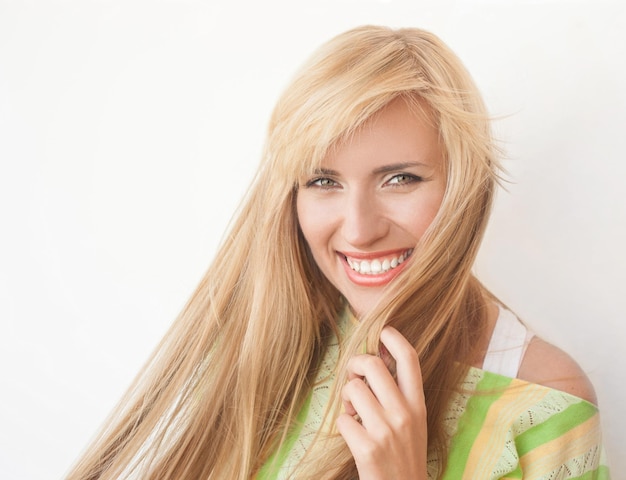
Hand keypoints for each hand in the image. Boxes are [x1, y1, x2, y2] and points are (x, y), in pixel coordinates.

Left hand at [336, 326, 426, 479]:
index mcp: (418, 404)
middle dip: (355, 364)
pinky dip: (343, 425)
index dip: (394, 337)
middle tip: (353, 377)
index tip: (382, 332)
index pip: (409, 358)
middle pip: (372, 364)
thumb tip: (378, 358)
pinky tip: (353, 435)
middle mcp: (404, 414)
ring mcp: (386, 431)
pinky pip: (342, 420)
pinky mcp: (367, 448)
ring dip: (346, 398)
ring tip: (354, 412)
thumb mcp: (413, 421)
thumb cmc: (404, 454)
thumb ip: (399, 393)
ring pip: (352, 389)